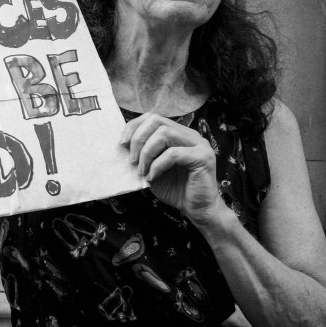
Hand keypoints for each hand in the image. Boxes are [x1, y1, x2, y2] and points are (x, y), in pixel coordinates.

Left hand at [120, 112, 222, 226]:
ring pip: (164, 134)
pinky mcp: (203, 157)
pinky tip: (152, 177)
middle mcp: (190, 135)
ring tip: (142, 171)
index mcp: (179, 133)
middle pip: (157, 120)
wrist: (197, 209)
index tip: (122, 144)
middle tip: (132, 161)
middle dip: (138, 139)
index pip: (153, 117)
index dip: (134, 127)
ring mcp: (199, 144)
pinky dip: (157, 165)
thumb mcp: (152, 168)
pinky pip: (173, 154)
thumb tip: (122, 142)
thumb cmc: (175, 189)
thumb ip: (142, 153)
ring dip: (146, 153)